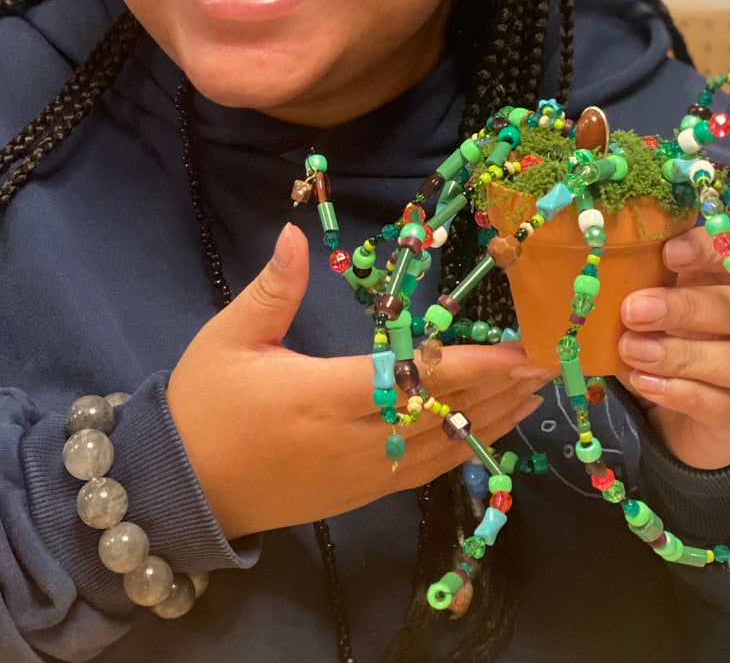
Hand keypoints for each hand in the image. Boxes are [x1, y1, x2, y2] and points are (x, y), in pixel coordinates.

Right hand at [166, 224, 552, 539]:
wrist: (180, 492)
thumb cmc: (204, 406)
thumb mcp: (227, 339)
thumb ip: (270, 289)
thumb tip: (292, 235)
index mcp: (321, 397)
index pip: (412, 380)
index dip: (471, 367)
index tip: (518, 351)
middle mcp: (352, 442)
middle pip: (442, 416)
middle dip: (500, 389)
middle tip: (548, 363)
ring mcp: (360, 476)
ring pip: (442, 449)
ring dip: (492, 419)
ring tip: (534, 391)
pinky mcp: (358, 493)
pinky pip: (423, 473)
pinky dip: (463, 449)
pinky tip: (489, 432)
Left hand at [616, 224, 729, 469]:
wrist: (680, 418)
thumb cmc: (666, 342)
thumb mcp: (652, 308)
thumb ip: (641, 285)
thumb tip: (598, 271)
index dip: (713, 247)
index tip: (669, 253)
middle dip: (689, 306)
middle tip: (633, 310)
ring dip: (684, 354)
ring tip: (632, 351)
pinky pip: (727, 405)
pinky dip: (683, 392)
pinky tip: (644, 382)